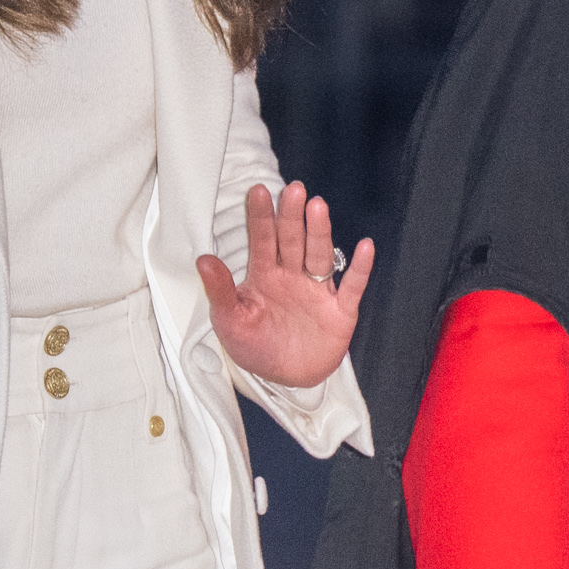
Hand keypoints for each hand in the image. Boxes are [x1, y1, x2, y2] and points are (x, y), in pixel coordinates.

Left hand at [198, 182, 373, 387]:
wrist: (286, 378)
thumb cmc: (256, 345)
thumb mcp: (230, 322)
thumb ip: (220, 291)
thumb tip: (203, 260)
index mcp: (265, 275)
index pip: (262, 240)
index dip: (261, 217)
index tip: (258, 192)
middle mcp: (293, 276)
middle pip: (293, 241)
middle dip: (292, 216)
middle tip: (293, 190)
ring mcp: (318, 291)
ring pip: (319, 256)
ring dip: (319, 233)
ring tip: (317, 207)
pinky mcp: (340, 311)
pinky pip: (352, 287)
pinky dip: (360, 269)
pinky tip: (365, 247)